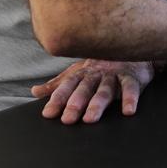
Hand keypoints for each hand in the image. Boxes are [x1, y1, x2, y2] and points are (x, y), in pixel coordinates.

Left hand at [30, 59, 154, 124]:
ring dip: (97, 104)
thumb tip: (34, 92)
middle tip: (68, 119)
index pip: (67, 86)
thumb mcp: (78, 72)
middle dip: (75, 103)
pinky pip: (131, 87)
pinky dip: (130, 98)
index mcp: (82, 73)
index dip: (58, 99)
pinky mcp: (132, 77)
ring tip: (90, 119)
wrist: (130, 48)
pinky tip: (128, 111)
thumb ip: (58, 84)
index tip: (48, 113)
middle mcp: (97, 73)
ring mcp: (114, 74)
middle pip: (85, 88)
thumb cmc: (102, 65)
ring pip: (105, 90)